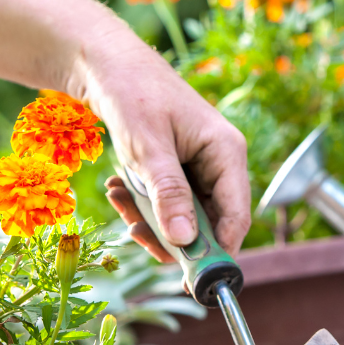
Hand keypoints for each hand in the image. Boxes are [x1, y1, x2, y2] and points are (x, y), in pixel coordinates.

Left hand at [82, 40, 250, 260]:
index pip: (236, 216)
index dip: (218, 251)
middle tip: (134, 233)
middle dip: (169, 234)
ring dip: (149, 218)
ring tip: (117, 195)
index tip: (191, 279)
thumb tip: (185, 241)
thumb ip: (169, 194)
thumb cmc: (133, 95)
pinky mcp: (179, 171)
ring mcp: (200, 169)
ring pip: (184, 217)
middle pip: (209, 223)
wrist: (107, 65)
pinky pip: (167, 204)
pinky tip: (117, 188)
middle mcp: (220, 163)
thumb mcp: (148, 149)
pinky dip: (142, 204)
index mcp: (227, 152)